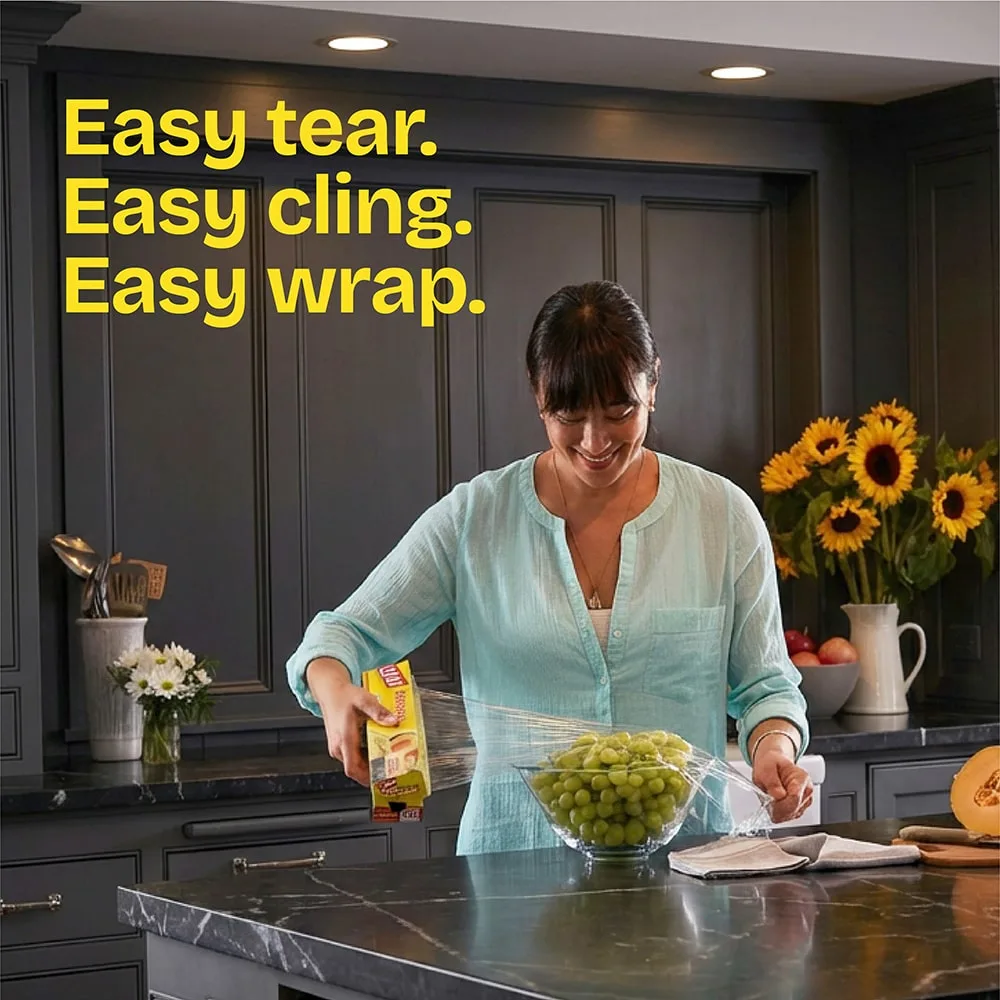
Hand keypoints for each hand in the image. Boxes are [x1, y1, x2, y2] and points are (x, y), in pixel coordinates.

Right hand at [306, 658, 397, 784]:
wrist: (330, 691)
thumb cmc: (343, 696)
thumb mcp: (363, 700)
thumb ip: (378, 711)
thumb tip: (393, 720)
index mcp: (344, 739)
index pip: (353, 768)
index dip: (367, 778)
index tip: (382, 780)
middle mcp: (339, 746)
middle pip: (356, 769)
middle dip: (374, 772)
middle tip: (392, 771)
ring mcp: (338, 746)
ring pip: (355, 763)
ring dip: (370, 765)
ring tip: (388, 762)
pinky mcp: (340, 744)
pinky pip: (354, 757)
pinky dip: (365, 757)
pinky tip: (378, 751)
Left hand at [752, 748, 813, 824]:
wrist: (773, 763)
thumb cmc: (771, 764)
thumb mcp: (765, 768)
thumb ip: (772, 782)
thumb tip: (778, 796)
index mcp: (801, 778)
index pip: (795, 798)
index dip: (780, 805)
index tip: (768, 803)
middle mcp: (806, 791)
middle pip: (794, 810)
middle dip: (777, 808)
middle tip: (766, 799)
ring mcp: (804, 801)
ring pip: (791, 815)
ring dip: (777, 811)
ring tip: (770, 798)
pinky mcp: (799, 808)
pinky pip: (788, 816)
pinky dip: (779, 813)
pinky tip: (773, 803)